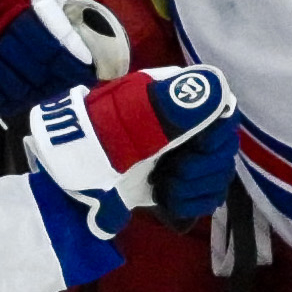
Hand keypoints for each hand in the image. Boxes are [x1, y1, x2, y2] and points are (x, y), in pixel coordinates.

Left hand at [26, 63, 236, 237]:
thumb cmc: (96, 140)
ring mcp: (181, 154)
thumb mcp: (130, 120)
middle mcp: (185, 124)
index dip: (214, 139)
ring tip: (165, 189)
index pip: (223, 114)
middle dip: (202, 169)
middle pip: (224, 148)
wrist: (67, 174)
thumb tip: (216, 88)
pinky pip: (206, 194)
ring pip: (218, 174)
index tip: (191, 152)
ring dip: (195, 188)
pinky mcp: (175, 183)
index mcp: (177, 99)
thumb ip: (173, 105)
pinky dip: (192, 202)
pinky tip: (169, 201)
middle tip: (172, 175)